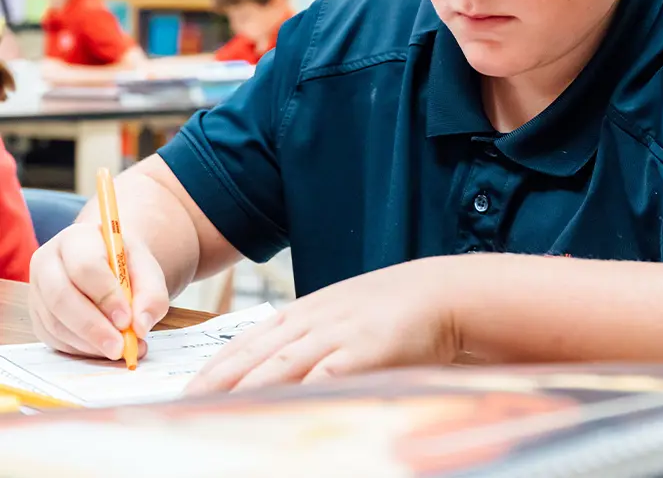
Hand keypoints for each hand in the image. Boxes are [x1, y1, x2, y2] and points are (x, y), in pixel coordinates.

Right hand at [29, 223, 169, 361]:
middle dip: (93, 326)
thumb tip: (140, 326)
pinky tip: (103, 348)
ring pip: (55, 322)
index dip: (106, 296)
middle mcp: (48, 262)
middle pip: (61, 297)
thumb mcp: (147, 269)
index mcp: (77, 239)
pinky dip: (80, 349)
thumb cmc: (125, 264)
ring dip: (88, 342)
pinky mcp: (37, 315)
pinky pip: (53, 338)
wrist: (108, 262)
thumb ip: (152, 294)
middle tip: (119, 346)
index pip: (85, 267)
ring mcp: (37, 290)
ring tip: (118, 349)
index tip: (127, 319)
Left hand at [186, 258, 459, 394]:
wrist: (438, 292)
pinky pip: (320, 377)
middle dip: (215, 384)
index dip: (215, 367)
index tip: (186, 390)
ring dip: (240, 392)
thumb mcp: (343, 314)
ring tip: (209, 414)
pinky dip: (294, 395)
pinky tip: (272, 411)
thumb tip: (281, 365)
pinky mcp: (360, 352)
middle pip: (253, 355)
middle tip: (181, 409)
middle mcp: (312, 321)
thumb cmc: (392, 307)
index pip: (248, 341)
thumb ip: (312, 336)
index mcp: (305, 311)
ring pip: (276, 366)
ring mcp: (335, 335)